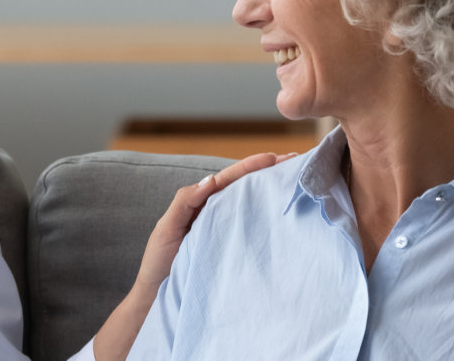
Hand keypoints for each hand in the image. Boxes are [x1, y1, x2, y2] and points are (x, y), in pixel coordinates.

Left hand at [130, 151, 292, 294]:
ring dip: (271, 192)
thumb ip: (185, 201)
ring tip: (294, 180)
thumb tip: (213, 179)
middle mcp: (217, 215)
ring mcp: (226, 233)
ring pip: (250, 207)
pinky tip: (283, 215)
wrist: (159, 295)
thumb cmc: (160, 261)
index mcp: (202, 204)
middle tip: (294, 161)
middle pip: (245, 188)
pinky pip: (251, 232)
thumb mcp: (167, 227)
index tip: (274, 157)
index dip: (251, 166)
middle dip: (268, 173)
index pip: (229, 179)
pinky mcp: (233, 252)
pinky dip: (267, 219)